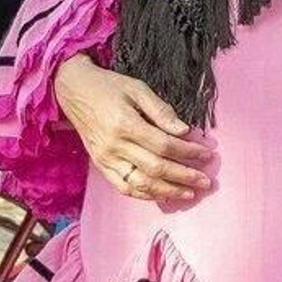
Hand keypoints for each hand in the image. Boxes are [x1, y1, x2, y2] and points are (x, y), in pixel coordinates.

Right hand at [54, 55, 214, 208]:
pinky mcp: (101, 165)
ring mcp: (106, 158)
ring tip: (189, 194)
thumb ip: (161, 110)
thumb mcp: (137, 89)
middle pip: (156, 167)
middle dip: (184, 177)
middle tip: (205, 182)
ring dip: (168, 191)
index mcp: (126, 124)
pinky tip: (162, 195)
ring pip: (141, 183)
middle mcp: (115, 145)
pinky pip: (124, 187)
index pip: (164, 145)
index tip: (206, 154)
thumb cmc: (108, 86)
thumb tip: (184, 131)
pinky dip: (144, 195)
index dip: (188, 152)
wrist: (74, 90)